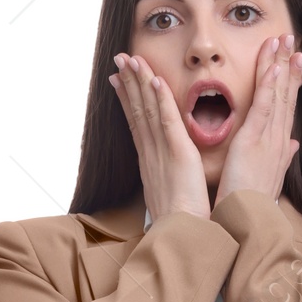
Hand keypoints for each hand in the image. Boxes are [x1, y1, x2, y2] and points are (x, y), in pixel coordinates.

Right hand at [108, 53, 211, 221]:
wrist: (183, 242)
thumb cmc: (181, 227)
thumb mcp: (171, 201)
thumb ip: (171, 185)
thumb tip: (170, 184)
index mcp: (150, 165)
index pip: (137, 126)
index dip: (127, 101)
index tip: (119, 82)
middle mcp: (151, 156)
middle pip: (136, 112)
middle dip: (127, 84)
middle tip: (119, 60)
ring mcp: (162, 154)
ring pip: (147, 111)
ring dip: (140, 82)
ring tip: (131, 59)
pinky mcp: (179, 156)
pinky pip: (168, 122)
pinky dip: (161, 100)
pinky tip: (156, 80)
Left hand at [214, 34, 301, 206]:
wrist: (247, 225)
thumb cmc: (251, 205)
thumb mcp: (269, 178)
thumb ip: (281, 158)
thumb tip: (292, 146)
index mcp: (279, 148)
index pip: (285, 108)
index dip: (290, 82)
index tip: (293, 61)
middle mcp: (279, 141)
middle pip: (286, 96)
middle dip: (290, 66)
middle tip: (292, 39)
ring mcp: (269, 140)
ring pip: (278, 95)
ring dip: (282, 66)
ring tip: (285, 41)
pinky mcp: (254, 142)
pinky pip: (264, 108)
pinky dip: (270, 85)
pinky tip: (275, 66)